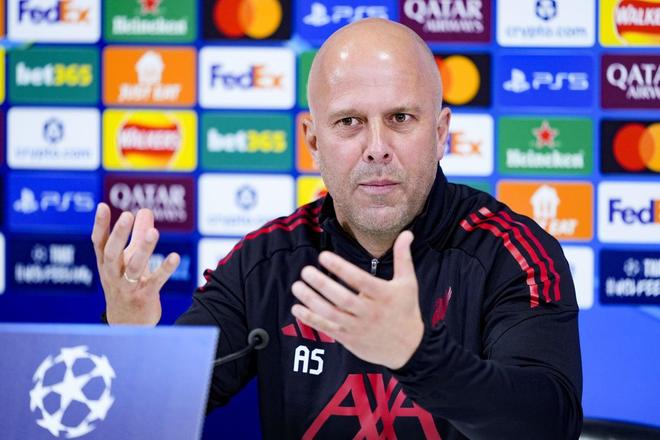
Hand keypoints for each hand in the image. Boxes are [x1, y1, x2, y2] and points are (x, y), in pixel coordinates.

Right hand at [91, 203, 179, 324]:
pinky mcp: (145, 296)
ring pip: (134, 267)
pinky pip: (155, 281)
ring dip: (143, 249)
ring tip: (153, 232)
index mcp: (106, 263)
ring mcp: (128, 287)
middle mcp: (113, 274)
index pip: (100, 243)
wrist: (127, 324)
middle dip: (119, 234)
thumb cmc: (126, 284)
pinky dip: (165, 269)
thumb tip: (145, 210)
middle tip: (126, 215)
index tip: (102, 206)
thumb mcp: (128, 259)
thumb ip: (137, 234)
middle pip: (113, 253)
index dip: (100, 225)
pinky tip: (175, 256)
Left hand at [291, 230, 423, 369]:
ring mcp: (358, 327)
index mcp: (383, 295)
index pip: (360, 280)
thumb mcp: (408, 283)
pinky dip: (311, 319)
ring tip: (297, 286)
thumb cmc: (405, 309)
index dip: (341, 268)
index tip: (323, 255)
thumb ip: (403, 257)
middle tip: (305, 271)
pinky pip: (327, 328)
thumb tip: (406, 233)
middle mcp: (370, 312)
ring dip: (311, 301)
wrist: (408, 348)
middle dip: (322, 284)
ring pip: (331, 314)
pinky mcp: (349, 339)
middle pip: (342, 298)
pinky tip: (297, 308)